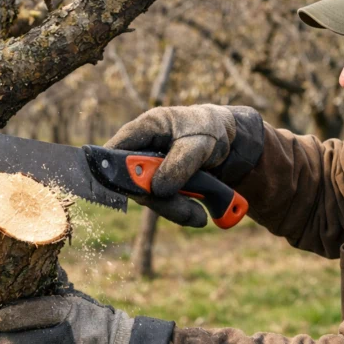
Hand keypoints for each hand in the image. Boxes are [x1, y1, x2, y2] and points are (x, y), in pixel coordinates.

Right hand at [105, 104, 236, 226]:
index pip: (116, 148)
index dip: (112, 169)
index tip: (127, 188)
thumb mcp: (200, 144)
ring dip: (173, 209)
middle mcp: (144, 149)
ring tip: (198, 215)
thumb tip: (156, 189)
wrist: (230, 144)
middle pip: (132, 181)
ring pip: (149, 197)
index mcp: (147, 128)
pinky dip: (181, 212)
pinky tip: (198, 213)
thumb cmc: (210, 131)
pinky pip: (163, 203)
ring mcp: (151, 169)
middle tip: (184, 210)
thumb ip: (178, 164)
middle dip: (157, 199)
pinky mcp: (162, 184)